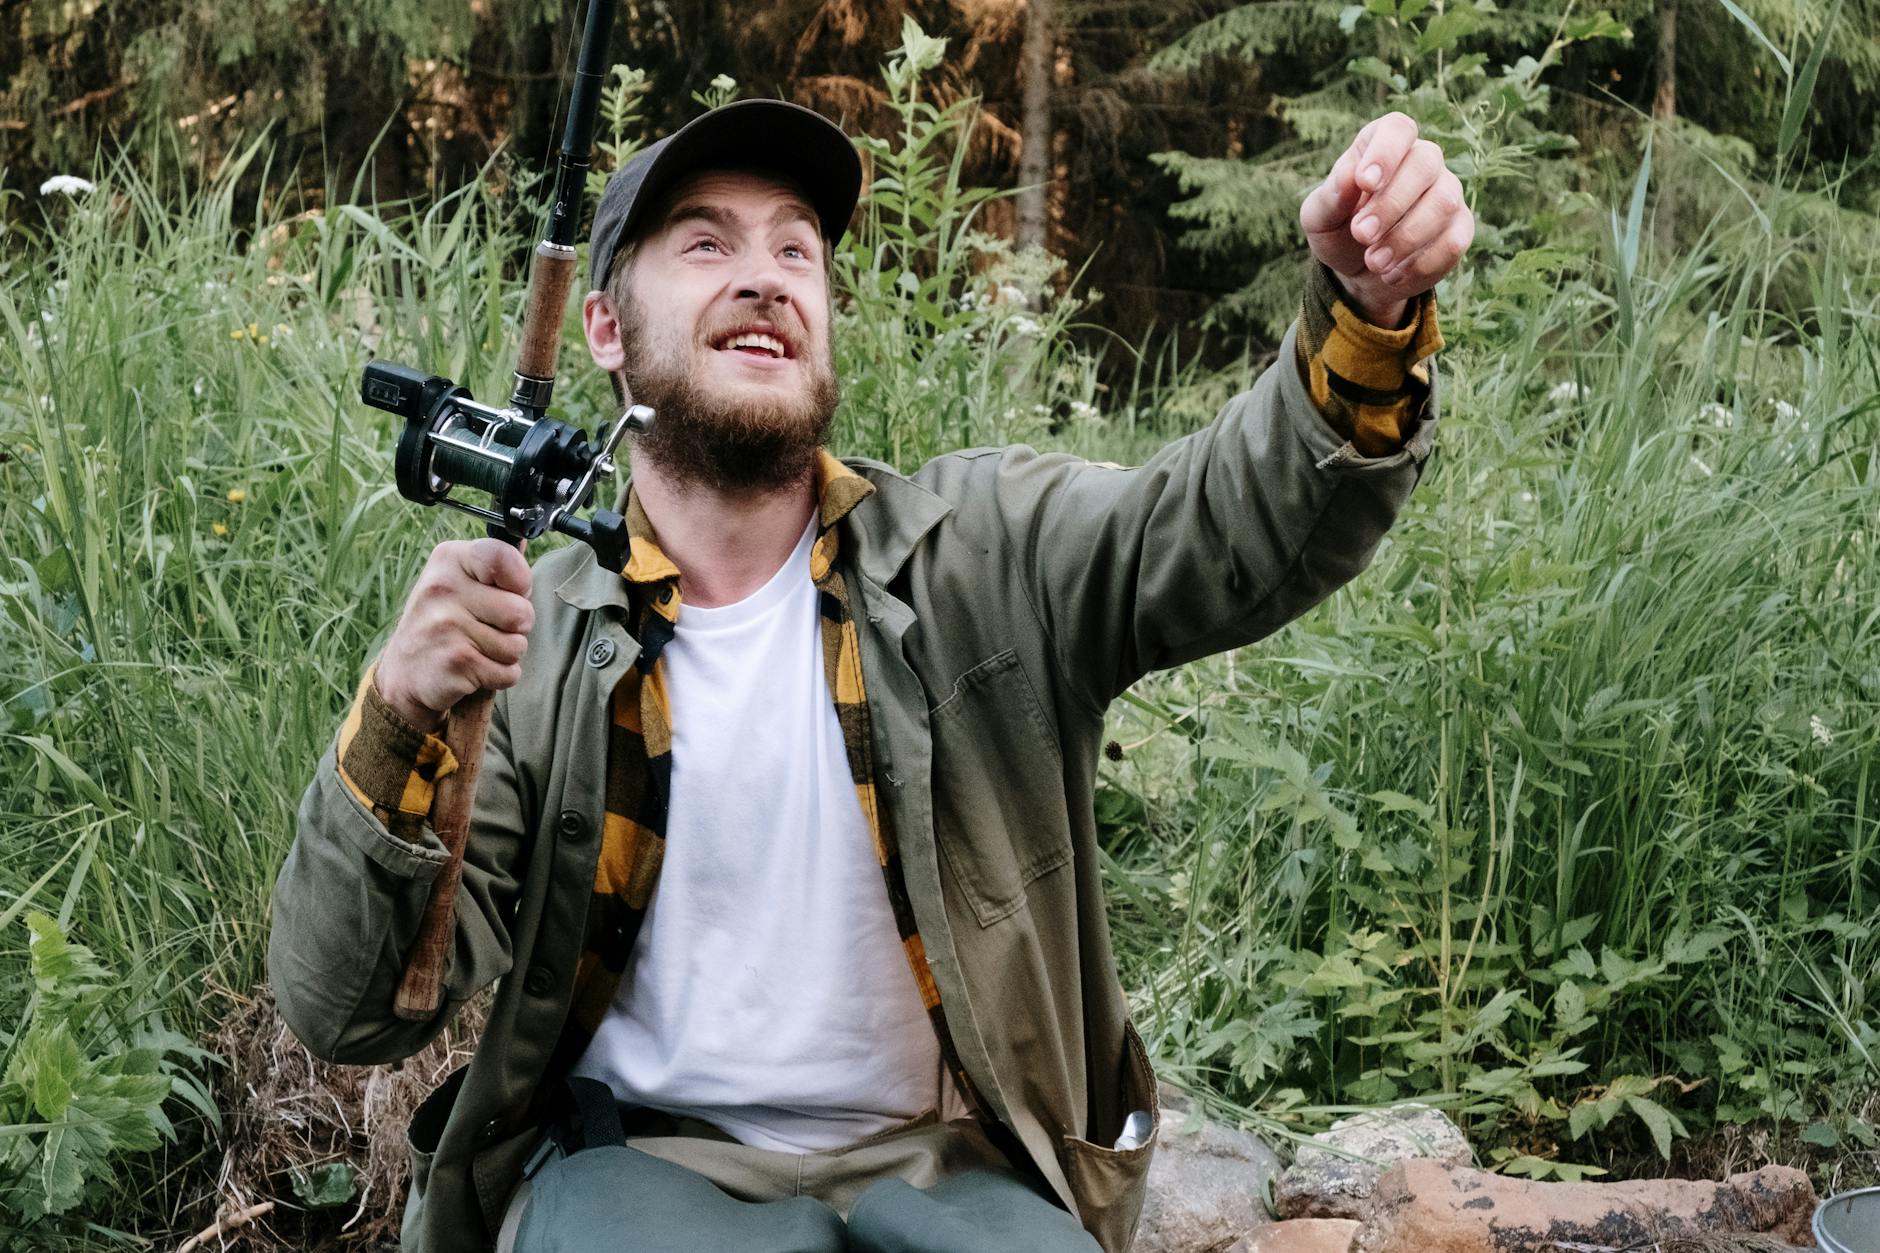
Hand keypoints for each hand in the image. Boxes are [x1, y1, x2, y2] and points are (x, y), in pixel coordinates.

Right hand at [375, 539, 533, 731]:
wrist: (403, 673)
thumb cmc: (442, 623)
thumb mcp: (458, 581)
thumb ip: (493, 566)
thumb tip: (522, 538)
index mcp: (449, 560)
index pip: (504, 558)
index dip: (520, 582)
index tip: (509, 592)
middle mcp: (444, 588)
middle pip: (522, 612)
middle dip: (517, 628)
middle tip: (488, 629)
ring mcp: (447, 625)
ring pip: (517, 646)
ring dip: (506, 655)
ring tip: (477, 649)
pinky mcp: (456, 661)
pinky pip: (508, 673)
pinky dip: (499, 677)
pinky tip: (473, 669)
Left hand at [1301, 113, 1473, 326]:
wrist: (1359, 273)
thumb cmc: (1339, 231)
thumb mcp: (1320, 217)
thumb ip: (1331, 196)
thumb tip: (1350, 175)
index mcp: (1383, 146)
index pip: (1398, 128)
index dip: (1385, 151)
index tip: (1364, 182)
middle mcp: (1423, 161)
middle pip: (1425, 163)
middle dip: (1391, 204)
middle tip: (1361, 234)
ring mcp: (1447, 192)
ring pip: (1444, 203)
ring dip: (1405, 237)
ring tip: (1373, 261)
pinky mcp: (1460, 228)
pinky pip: (1453, 241)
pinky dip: (1419, 264)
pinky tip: (1392, 274)